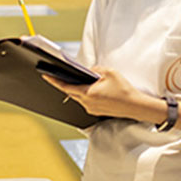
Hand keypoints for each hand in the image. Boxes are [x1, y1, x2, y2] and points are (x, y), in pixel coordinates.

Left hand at [42, 68, 161, 120]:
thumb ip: (95, 69)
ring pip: (79, 97)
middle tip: (62, 74)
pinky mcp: (96, 112)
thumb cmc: (123, 90)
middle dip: (67, 83)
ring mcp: (91, 109)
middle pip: (71, 92)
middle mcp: (87, 103)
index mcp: (88, 93)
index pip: (66, 87)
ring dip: (78, 89)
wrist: (135, 106)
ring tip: (83, 80)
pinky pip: (86, 101)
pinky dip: (86, 94)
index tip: (45, 76)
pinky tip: (92, 88)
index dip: (54, 81)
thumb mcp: (109, 72)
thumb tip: (88, 71)